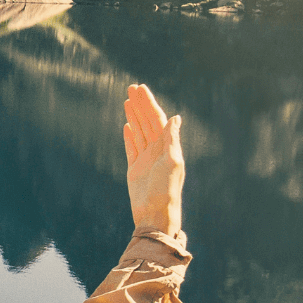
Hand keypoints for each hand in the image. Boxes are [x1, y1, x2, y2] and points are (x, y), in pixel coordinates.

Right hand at [122, 83, 183, 234]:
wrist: (154, 215)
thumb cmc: (166, 190)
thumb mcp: (172, 162)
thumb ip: (172, 139)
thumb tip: (176, 117)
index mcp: (168, 146)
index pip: (158, 119)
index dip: (150, 103)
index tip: (141, 89)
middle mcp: (157, 150)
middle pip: (147, 122)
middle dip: (140, 105)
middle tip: (131, 87)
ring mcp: (145, 159)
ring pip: (139, 131)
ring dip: (134, 115)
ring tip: (127, 100)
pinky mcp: (135, 169)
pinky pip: (132, 147)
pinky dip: (129, 135)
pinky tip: (126, 125)